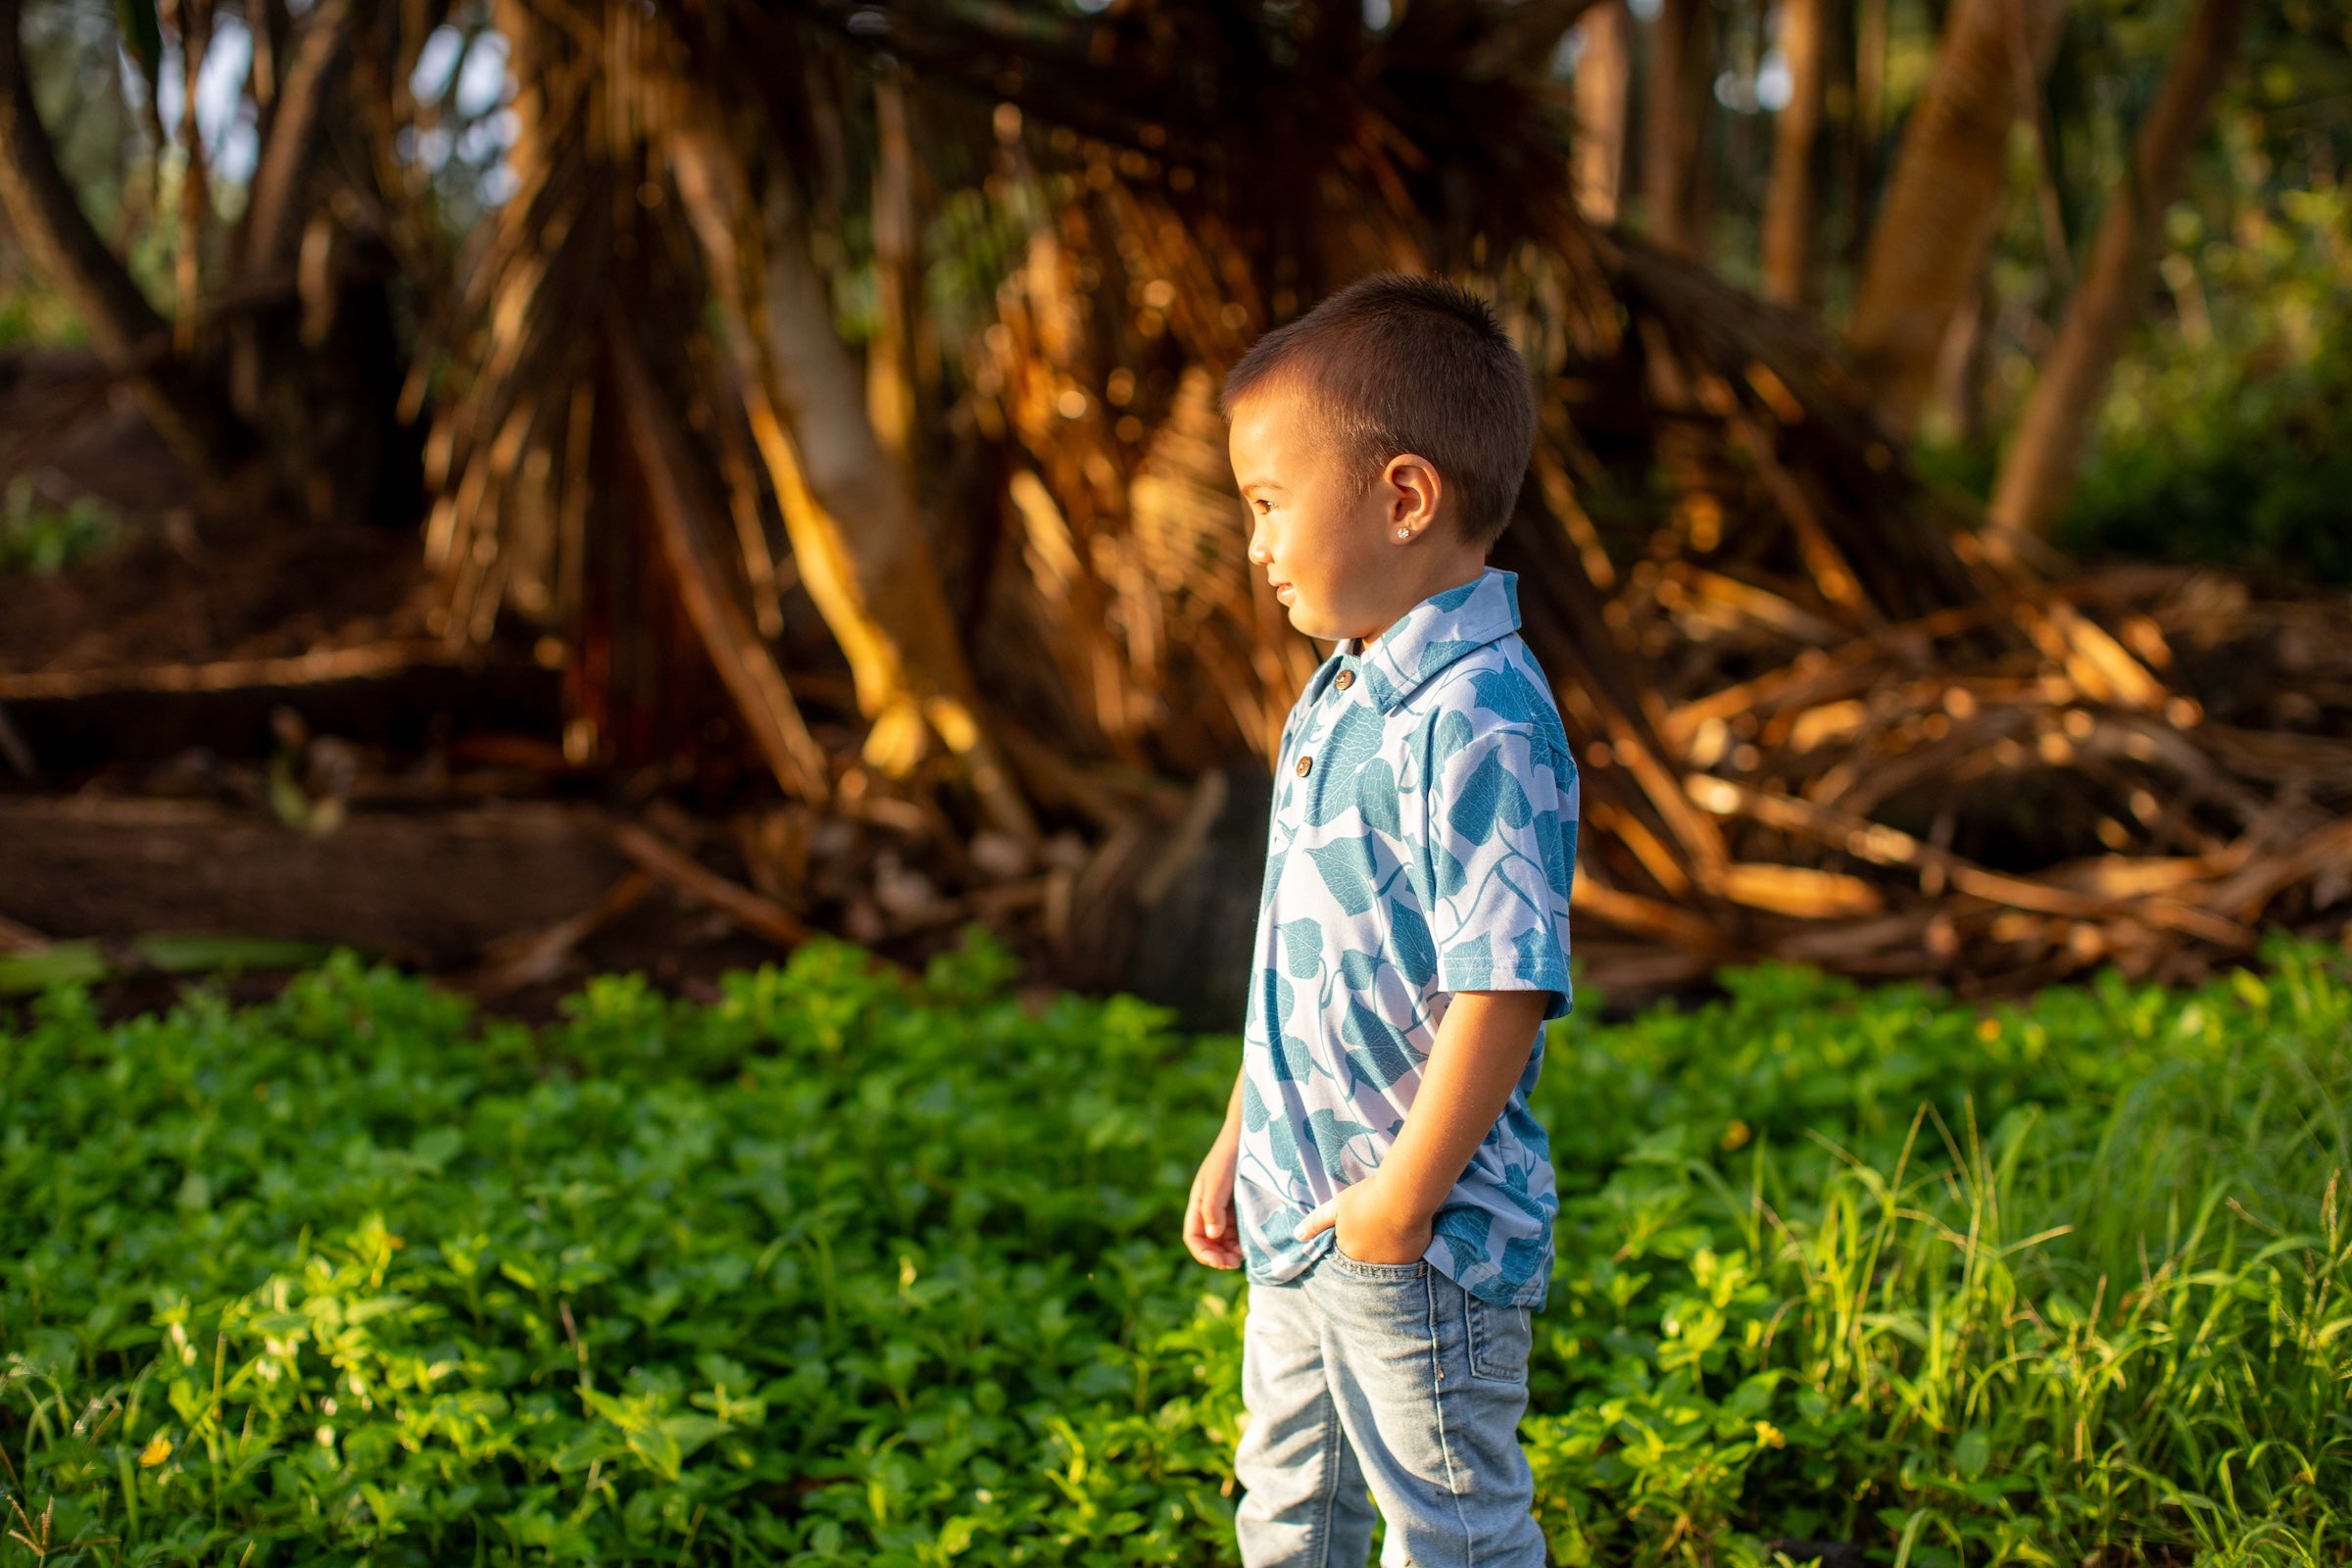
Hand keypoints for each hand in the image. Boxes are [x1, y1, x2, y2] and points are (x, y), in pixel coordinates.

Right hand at [1184, 1131, 1243, 1269]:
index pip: (1193, 1236)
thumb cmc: (1229, 1156)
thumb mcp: (1217, 1182)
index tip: (1219, 1262)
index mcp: (1198, 1202)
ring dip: (1230, 1251)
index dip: (1203, 1253)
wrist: (1248, 1134)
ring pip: (1223, 1238)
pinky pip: (1237, 1229)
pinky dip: (1240, 1241)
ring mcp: (1225, 1207)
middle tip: (1235, 1264)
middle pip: (1208, 1241)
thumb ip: (1212, 1208)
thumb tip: (1213, 1236)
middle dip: (1218, 1256)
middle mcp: (1209, 1207)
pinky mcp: (1240, 1205)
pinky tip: (1250, 1246)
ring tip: (1243, 1258)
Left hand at [1292, 1176, 1431, 1265]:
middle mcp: (1370, 1265)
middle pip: (1365, 1263)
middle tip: (1375, 1235)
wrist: (1404, 1196)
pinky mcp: (1413, 1261)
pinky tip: (1405, 1238)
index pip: (1344, 1258)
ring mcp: (1393, 1266)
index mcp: (1349, 1253)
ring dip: (1385, 1255)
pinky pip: (1406, 1262)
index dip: (1349, 1245)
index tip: (1356, 1234)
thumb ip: (1316, 1222)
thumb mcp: (1336, 1206)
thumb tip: (1297, 1236)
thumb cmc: (1366, 1198)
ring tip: (1390, 1236)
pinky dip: (1404, 1253)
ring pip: (1386, 1265)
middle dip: (1367, 1253)